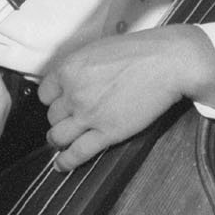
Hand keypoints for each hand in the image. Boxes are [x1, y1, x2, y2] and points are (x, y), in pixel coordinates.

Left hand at [36, 26, 214, 171]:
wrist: (168, 62)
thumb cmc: (142, 51)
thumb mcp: (100, 49)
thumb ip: (83, 67)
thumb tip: (77, 79)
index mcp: (70, 68)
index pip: (45, 93)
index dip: (53, 100)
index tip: (59, 104)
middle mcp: (74, 92)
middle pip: (52, 116)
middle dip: (60, 119)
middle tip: (69, 121)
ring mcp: (89, 114)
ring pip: (59, 136)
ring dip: (59, 141)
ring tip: (61, 144)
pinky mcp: (107, 132)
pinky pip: (78, 152)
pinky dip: (67, 162)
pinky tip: (62, 165)